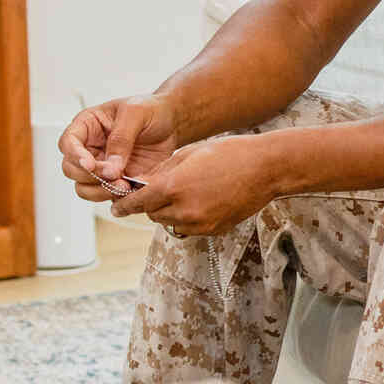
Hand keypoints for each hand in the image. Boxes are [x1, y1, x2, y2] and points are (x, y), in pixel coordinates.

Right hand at [60, 95, 182, 203]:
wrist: (172, 124)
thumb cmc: (151, 110)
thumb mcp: (136, 112)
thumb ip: (122, 138)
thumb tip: (111, 168)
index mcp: (87, 126)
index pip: (67, 143)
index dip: (74, 156)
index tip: (90, 164)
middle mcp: (89, 148)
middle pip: (71, 170)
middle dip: (90, 176)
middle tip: (114, 175)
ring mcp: (101, 167)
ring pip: (84, 188)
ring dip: (100, 191)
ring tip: (124, 185)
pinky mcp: (115, 181)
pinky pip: (106, 196)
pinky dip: (115, 197)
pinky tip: (132, 189)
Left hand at [107, 135, 279, 236]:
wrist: (267, 168)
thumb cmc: (230, 153)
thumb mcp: (189, 154)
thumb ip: (161, 173)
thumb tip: (142, 185)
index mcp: (174, 187)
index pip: (137, 202)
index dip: (124, 205)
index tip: (116, 208)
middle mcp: (184, 209)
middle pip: (152, 214)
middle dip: (150, 204)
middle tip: (158, 192)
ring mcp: (200, 223)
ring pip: (170, 222)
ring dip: (169, 211)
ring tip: (185, 193)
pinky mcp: (213, 230)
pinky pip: (189, 227)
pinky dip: (187, 217)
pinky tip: (202, 200)